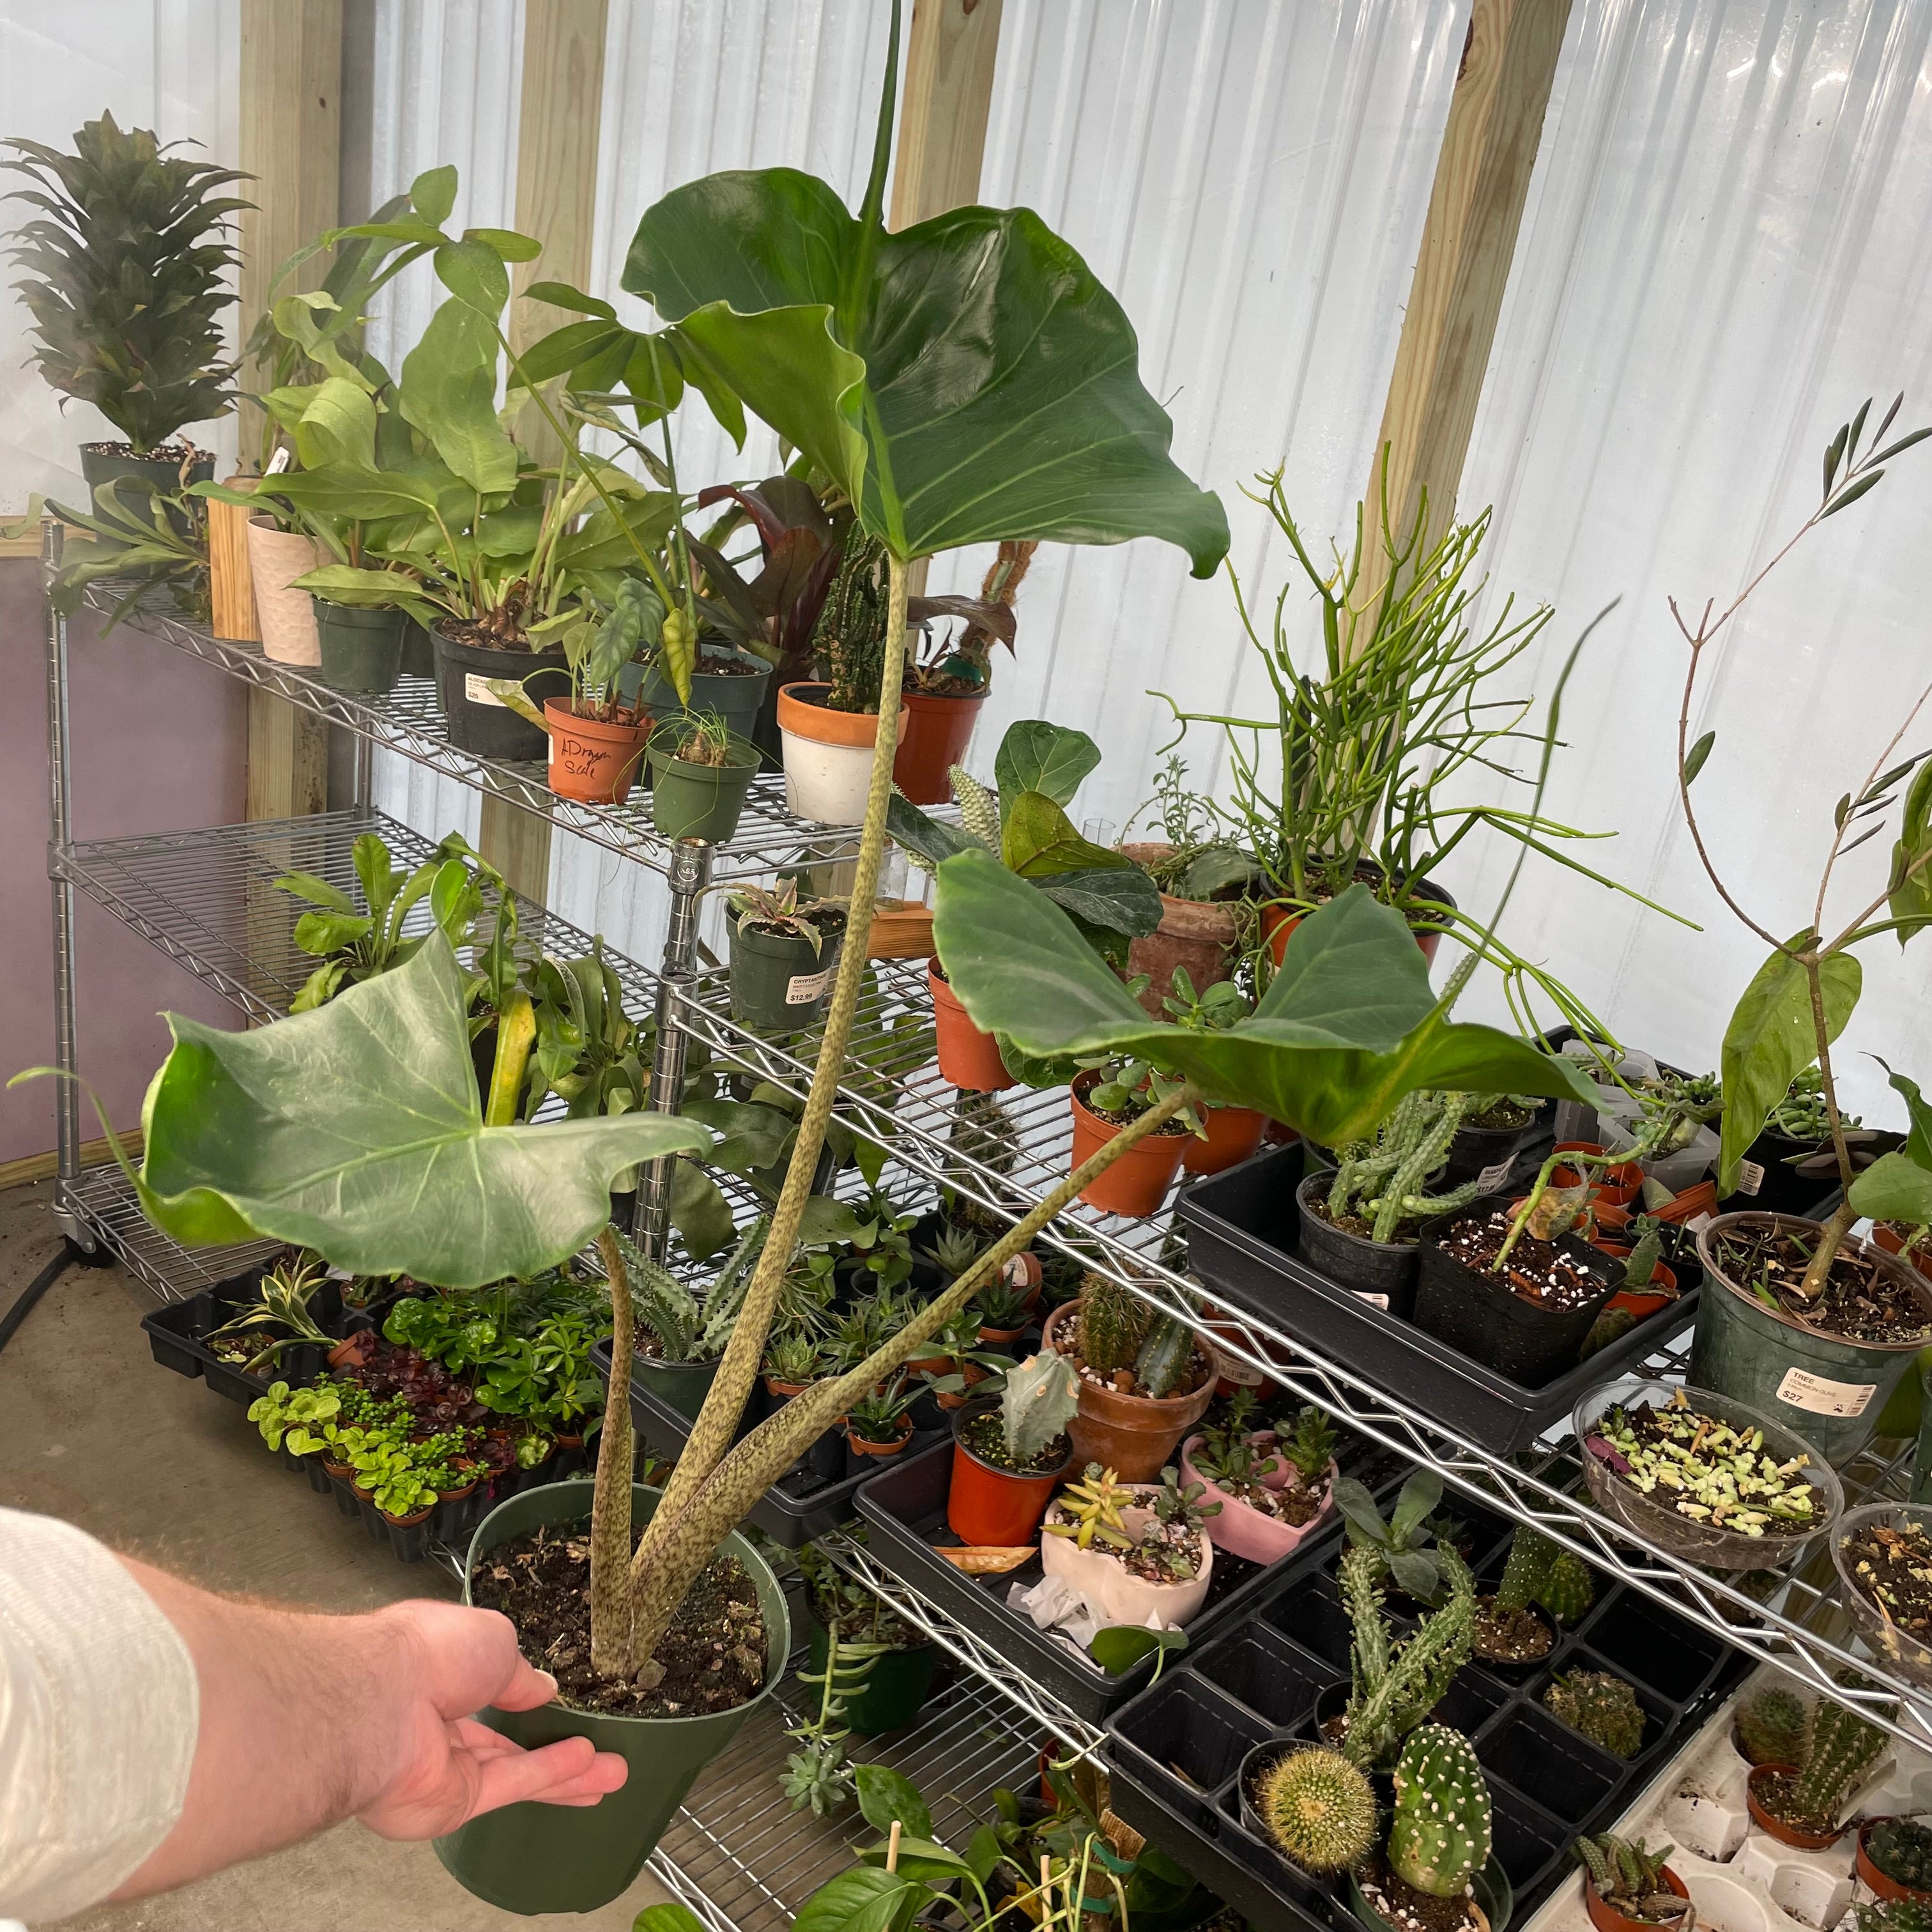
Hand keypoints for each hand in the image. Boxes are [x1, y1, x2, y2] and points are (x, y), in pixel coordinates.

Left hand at [356, 1599, 627, 1838]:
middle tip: (597, 1749)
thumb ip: (520, 1674)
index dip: (521, 1694)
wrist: (382, 1705)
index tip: (555, 1700)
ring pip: (514, 1768)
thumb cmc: (431, 1653)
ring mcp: (443, 1767)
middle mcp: (437, 1721)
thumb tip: (542, 1689)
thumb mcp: (493, 1641)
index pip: (484, 1687)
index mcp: (436, 1670)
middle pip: (505, 1739)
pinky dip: (548, 1776)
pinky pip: (509, 1787)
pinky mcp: (450, 1804)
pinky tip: (587, 1767)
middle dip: (552, 1744)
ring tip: (614, 1771)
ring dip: (566, 1770)